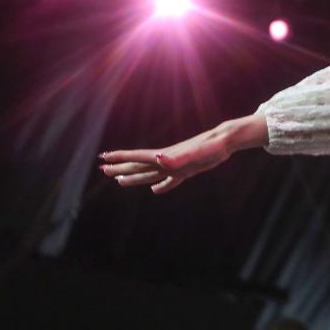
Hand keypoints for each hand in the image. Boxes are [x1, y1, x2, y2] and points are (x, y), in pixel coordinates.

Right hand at [100, 114, 267, 193]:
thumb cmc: (212, 145)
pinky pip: (170, 180)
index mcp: (165, 156)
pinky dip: (161, 186)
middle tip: (103, 169)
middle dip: (120, 168)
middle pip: (139, 166)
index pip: (138, 157)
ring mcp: (177, 165)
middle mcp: (167, 160)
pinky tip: (155, 189)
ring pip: (150, 173)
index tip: (104, 158)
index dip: (121, 158)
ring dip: (135, 177)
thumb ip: (177, 158)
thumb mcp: (195, 154)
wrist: (227, 140)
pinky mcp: (188, 170)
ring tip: (120, 181)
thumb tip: (158, 159)